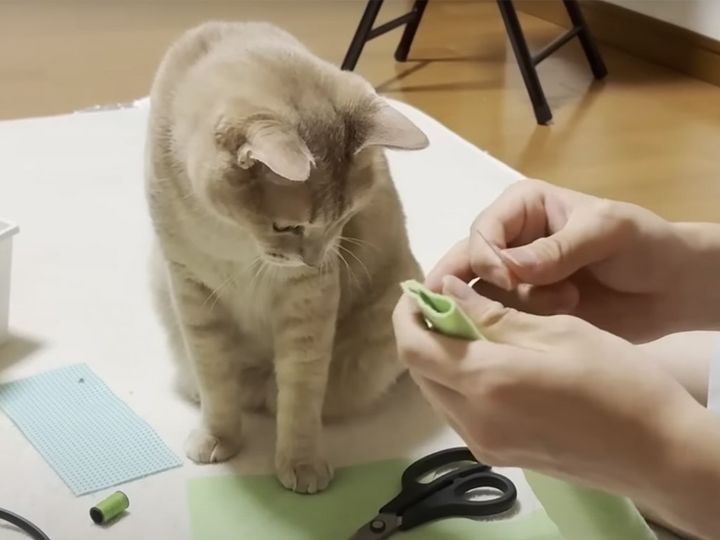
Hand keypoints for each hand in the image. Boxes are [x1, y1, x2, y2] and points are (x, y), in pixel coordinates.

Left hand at [392, 276, 699, 499]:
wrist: (657, 452)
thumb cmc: (617, 380)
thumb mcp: (557, 331)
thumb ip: (492, 313)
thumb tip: (445, 291)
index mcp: (487, 382)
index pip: (414, 348)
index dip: (406, 315)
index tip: (416, 291)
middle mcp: (473, 420)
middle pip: (419, 371)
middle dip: (422, 334)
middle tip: (446, 305)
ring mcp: (483, 445)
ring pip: (436, 393)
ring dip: (439, 359)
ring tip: (469, 329)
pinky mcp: (496, 456)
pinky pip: (457, 413)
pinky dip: (458, 383)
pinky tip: (487, 363)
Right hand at [425, 179, 704, 342]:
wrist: (670, 289)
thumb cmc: (643, 245)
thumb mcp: (606, 232)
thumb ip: (559, 248)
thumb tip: (510, 268)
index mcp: (520, 208)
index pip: (482, 232)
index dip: (485, 258)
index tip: (507, 281)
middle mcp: (508, 243)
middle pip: (464, 264)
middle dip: (473, 288)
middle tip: (483, 310)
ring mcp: (513, 281)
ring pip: (479, 298)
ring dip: (511, 308)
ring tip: (565, 304)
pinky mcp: (523, 313)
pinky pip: (498, 323)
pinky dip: (515, 328)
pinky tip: (553, 322)